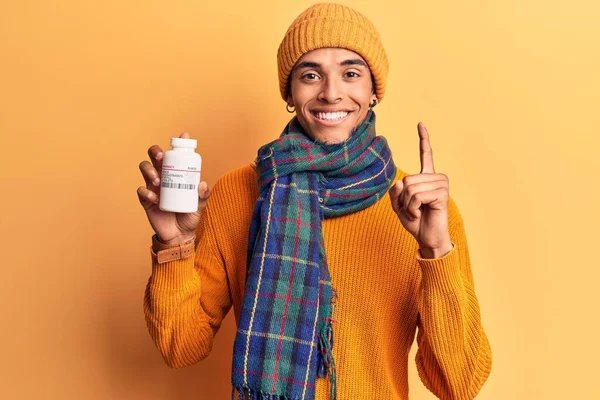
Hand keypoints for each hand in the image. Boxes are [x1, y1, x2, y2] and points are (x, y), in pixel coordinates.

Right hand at [137, 132, 210, 244]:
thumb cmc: (189, 216)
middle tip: (161, 157)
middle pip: (154, 156)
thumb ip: (203, 196)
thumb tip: (203, 184)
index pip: (175, 155)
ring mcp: (153, 187)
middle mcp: (163, 176)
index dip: (177, 143)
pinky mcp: (146, 200)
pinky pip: (141, 191)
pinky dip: (146, 192)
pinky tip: (154, 198)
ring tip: (158, 181)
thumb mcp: (200, 206)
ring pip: (144, 168)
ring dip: (149, 170)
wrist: (179, 234)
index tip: (183, 137)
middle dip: (156, 152)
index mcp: (177, 174)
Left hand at [389, 122, 451, 256]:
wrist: (427, 238)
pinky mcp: (443, 193)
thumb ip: (395, 191)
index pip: (426, 154)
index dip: (423, 139)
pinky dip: (412, 207)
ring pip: (411, 187)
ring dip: (408, 204)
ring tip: (417, 212)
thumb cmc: (414, 221)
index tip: (420, 124)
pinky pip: (417, 195)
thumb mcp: (398, 205)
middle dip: (403, 198)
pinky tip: (420, 213)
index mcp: (426, 177)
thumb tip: (401, 181)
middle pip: (407, 178)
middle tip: (412, 209)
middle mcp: (436, 178)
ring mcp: (441, 184)